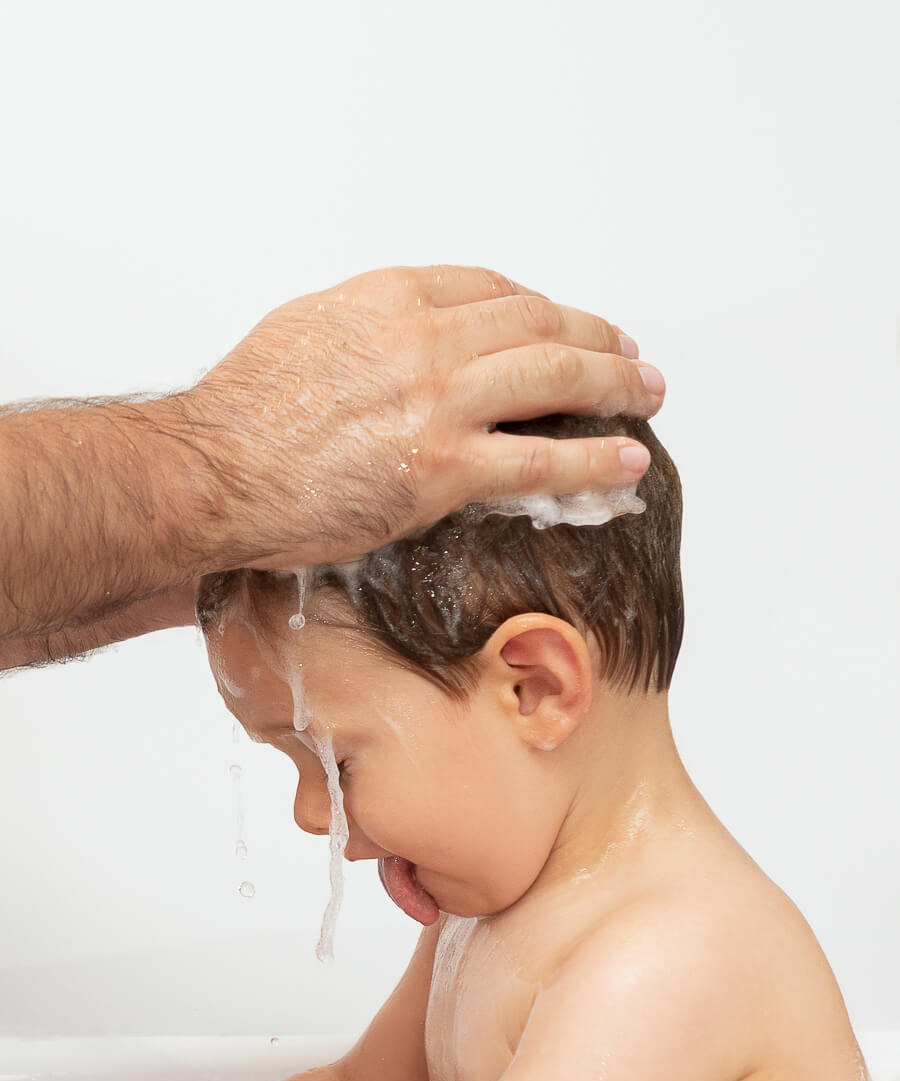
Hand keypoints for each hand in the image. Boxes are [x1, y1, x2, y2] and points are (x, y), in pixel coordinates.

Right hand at [185, 265, 664, 567]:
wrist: (211, 472)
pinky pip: (540, 459)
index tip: (565, 323)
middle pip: (537, 322)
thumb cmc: (240, 413)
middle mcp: (423, 338)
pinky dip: (592, 460)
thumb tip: (399, 345)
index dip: (542, 307)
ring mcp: (438, 402)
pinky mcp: (442, 469)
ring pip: (554, 377)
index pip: (491, 288)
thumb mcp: (303, 334)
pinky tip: (625, 462)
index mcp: (388, 298)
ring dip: (615, 385)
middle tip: (629, 354)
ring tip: (647, 396)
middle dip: (595, 336)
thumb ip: (367, 331)